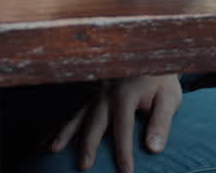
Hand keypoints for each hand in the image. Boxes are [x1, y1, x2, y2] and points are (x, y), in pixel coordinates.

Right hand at [50, 75, 181, 172]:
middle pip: (94, 122)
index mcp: (126, 94)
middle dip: (88, 145)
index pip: (124, 128)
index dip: (124, 152)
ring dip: (64, 133)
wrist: (150, 54)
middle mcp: (106, 94)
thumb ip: (161, 122)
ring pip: (77, 115)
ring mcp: (95, 93)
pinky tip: (46, 137)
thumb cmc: (161, 79)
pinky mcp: (90, 94)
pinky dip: (60, 124)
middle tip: (84, 166)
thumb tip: (153, 149)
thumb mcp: (169, 98)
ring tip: (52, 149)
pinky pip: (73, 110)